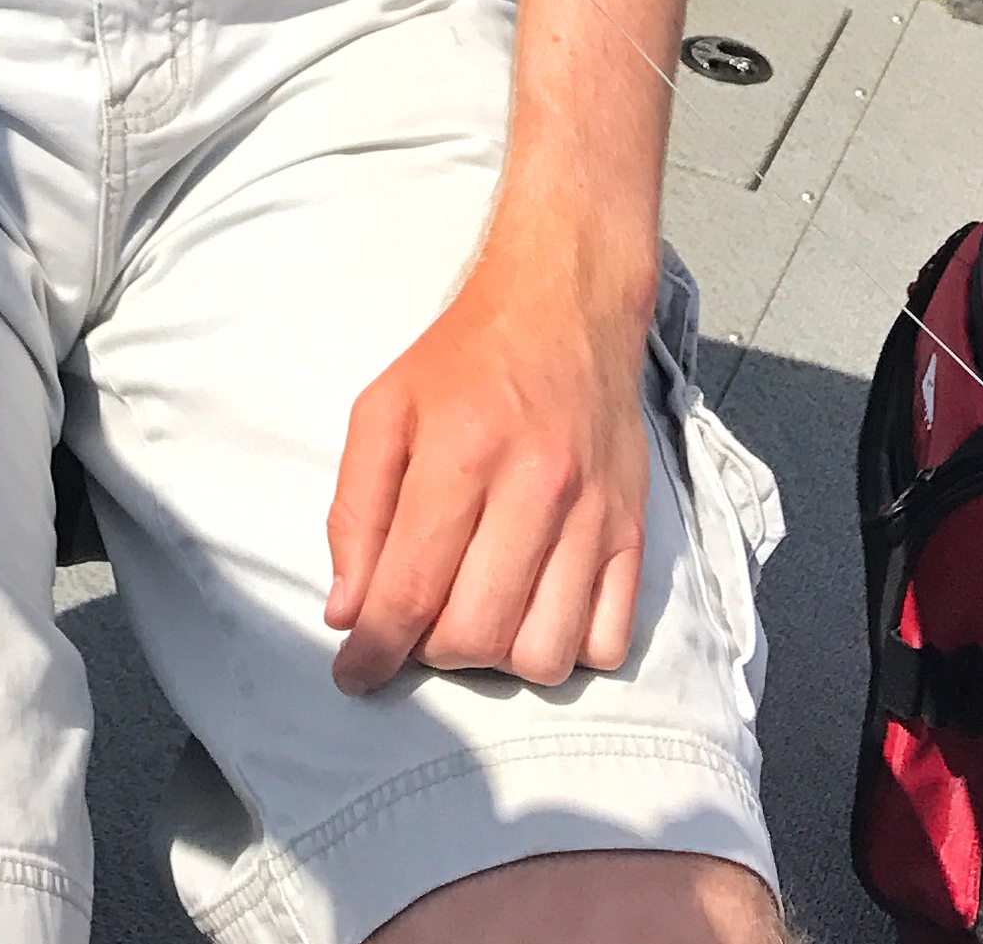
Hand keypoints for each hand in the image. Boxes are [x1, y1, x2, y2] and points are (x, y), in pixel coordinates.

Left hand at [324, 240, 653, 693]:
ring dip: (498, 657)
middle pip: (476, 635)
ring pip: (544, 654)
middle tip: (419, 621)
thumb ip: (355, 511)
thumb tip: (347, 612)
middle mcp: (536, 489)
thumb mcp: (383, 410)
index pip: (410, 589)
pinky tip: (535, 609)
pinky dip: (566, 648)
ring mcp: (593, 516)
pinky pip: (607, 643)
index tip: (353, 676)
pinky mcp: (635, 533)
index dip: (374, 649)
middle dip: (432, 651)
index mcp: (461, 453)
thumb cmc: (462, 361)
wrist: (565, 306)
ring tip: (478, 611)